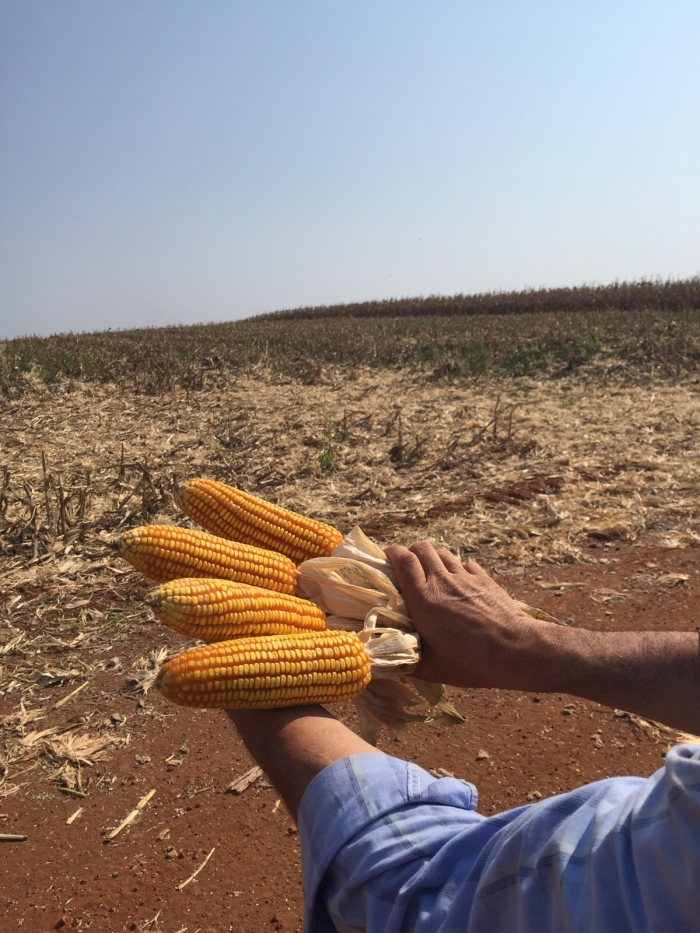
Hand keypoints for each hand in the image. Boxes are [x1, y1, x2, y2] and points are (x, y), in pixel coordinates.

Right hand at [385, 541, 540, 688]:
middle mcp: (442, 581)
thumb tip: (385, 664)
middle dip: (411, 552)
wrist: (515, 650)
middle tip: (407, 567)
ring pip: (443, 553)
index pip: (403, 560)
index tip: (387, 557)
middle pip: (422, 548)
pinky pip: (466, 565)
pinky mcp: (485, 580)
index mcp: (423, 599)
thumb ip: (407, 663)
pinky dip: (458, 569)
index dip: (392, 553)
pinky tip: (459, 584)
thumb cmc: (470, 662)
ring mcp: (465, 578)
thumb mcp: (432, 669)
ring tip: (432, 574)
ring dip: (433, 559)